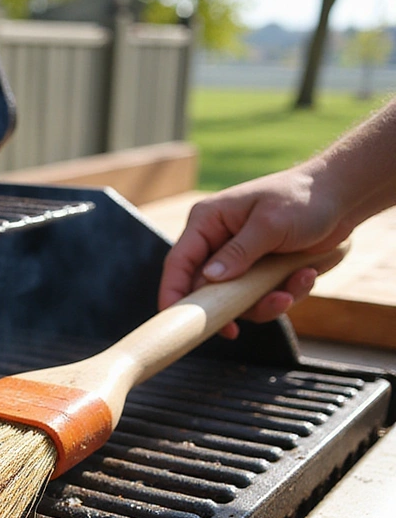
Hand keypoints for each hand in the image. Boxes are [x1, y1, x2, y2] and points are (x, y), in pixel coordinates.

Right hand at [157, 163, 348, 337]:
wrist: (345, 197)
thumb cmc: (305, 197)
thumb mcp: (270, 223)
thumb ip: (238, 253)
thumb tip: (208, 280)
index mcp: (208, 223)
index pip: (178, 263)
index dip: (173, 293)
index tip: (176, 320)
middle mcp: (218, 245)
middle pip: (205, 291)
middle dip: (233, 306)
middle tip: (252, 317)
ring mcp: (239, 263)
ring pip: (236, 303)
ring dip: (266, 303)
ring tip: (297, 283)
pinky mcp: (260, 276)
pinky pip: (262, 301)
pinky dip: (286, 295)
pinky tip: (305, 275)